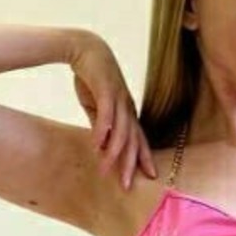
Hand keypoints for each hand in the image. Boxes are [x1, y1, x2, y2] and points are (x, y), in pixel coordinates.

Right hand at [70, 33, 157, 187]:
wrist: (85, 48)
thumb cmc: (92, 79)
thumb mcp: (97, 106)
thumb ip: (100, 125)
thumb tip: (99, 146)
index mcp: (127, 112)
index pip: (139, 139)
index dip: (144, 158)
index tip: (149, 177)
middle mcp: (127, 107)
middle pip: (133, 140)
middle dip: (131, 165)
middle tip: (126, 186)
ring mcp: (119, 98)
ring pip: (121, 130)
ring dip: (114, 152)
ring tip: (107, 170)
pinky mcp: (106, 89)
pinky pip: (107, 113)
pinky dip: (103, 130)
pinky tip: (97, 145)